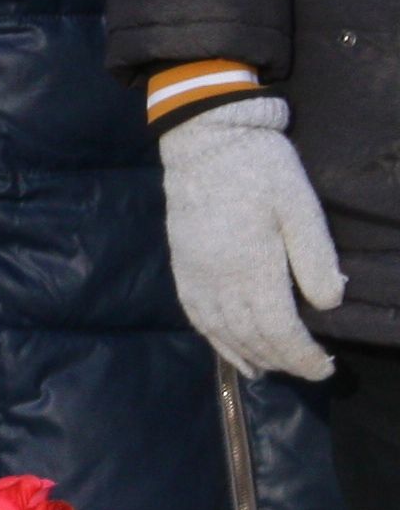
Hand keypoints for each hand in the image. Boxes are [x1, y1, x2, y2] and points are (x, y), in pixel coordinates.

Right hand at [164, 99, 345, 383]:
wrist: (205, 139)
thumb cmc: (262, 169)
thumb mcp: (301, 205)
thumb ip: (315, 256)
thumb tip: (328, 304)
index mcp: (251, 265)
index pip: (278, 329)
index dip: (303, 356)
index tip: (325, 367)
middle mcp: (218, 278)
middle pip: (250, 336)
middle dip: (282, 360)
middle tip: (309, 370)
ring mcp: (195, 273)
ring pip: (220, 331)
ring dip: (248, 356)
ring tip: (272, 370)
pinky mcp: (182, 264)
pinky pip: (195, 313)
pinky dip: (213, 339)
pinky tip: (230, 349)